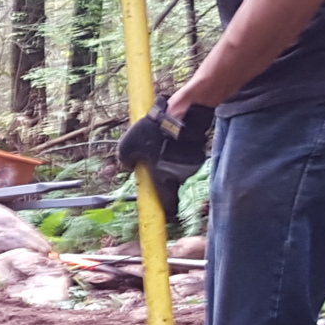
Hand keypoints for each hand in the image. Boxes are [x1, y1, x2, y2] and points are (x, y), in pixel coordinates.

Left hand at [116, 95, 214, 216]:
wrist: (181, 113)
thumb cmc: (154, 132)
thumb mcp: (128, 145)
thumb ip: (124, 159)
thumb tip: (126, 164)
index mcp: (165, 180)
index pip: (169, 205)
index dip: (166, 211)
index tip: (164, 212)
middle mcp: (182, 176)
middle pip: (172, 182)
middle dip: (163, 174)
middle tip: (151, 159)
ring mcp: (193, 163)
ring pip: (178, 166)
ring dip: (170, 158)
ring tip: (160, 140)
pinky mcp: (199, 150)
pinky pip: (185, 153)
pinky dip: (179, 148)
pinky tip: (171, 134)